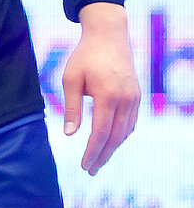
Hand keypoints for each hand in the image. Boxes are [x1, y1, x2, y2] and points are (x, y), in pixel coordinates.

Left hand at [61, 2, 139, 173]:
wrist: (109, 36)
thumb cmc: (84, 56)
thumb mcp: (70, 79)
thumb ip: (71, 107)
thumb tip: (69, 134)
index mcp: (108, 96)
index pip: (100, 132)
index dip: (92, 151)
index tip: (83, 165)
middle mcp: (126, 100)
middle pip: (115, 137)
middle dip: (102, 155)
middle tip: (90, 170)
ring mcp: (135, 98)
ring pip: (125, 131)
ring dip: (112, 147)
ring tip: (98, 160)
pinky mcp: (137, 96)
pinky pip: (130, 122)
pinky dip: (121, 135)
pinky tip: (110, 142)